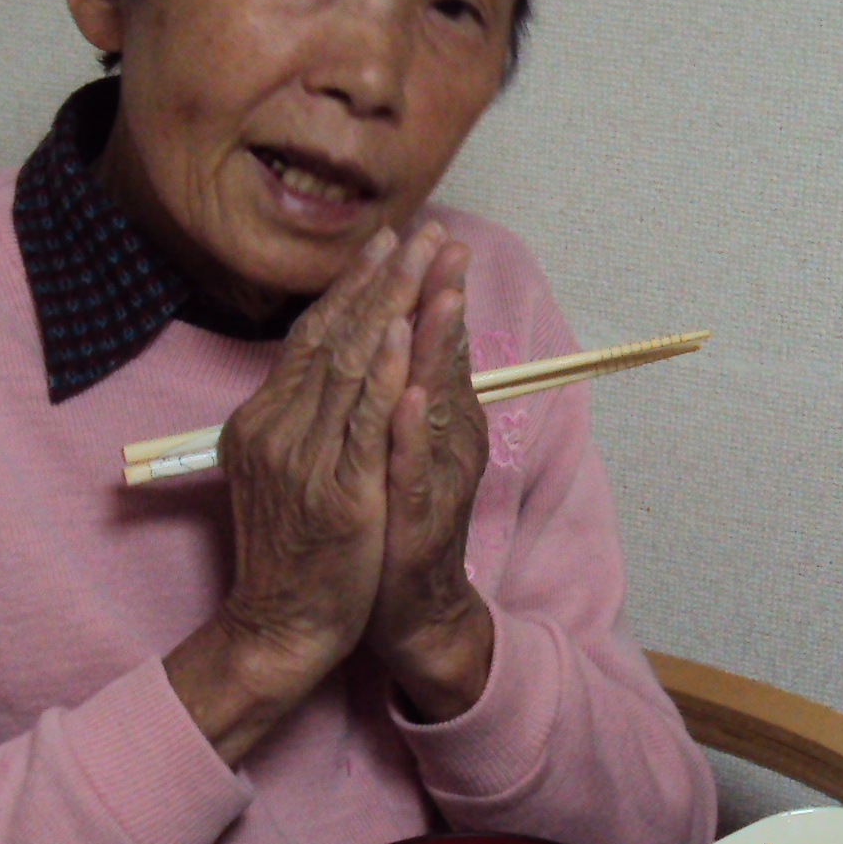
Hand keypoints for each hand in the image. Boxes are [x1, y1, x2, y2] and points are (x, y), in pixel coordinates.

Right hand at [165, 222, 444, 761]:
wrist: (279, 628)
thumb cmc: (291, 553)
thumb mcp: (280, 474)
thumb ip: (294, 422)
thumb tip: (319, 370)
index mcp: (263, 421)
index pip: (310, 338)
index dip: (350, 288)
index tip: (384, 244)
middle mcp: (278, 430)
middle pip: (333, 339)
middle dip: (379, 280)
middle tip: (416, 231)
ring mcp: (307, 461)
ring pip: (351, 369)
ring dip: (390, 308)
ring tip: (421, 261)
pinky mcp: (339, 494)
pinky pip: (367, 424)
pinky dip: (388, 376)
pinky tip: (410, 336)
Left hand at [369, 238, 493, 721]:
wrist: (407, 609)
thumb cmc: (396, 523)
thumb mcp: (400, 448)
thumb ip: (408, 393)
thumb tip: (405, 333)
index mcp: (438, 419)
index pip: (435, 342)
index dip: (432, 287)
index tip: (431, 233)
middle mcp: (444, 441)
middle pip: (444, 360)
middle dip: (442, 298)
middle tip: (447, 243)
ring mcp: (433, 479)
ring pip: (436, 404)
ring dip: (440, 349)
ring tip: (440, 295)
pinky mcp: (417, 518)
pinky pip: (414, 465)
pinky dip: (413, 427)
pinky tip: (412, 393)